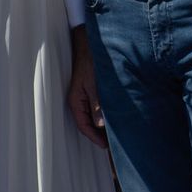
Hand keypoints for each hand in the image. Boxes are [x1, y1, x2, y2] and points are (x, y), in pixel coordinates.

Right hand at [67, 28, 106, 148]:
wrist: (90, 45)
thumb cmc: (90, 62)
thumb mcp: (95, 84)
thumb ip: (97, 104)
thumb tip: (100, 124)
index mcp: (76, 101)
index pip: (84, 126)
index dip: (95, 138)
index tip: (105, 146)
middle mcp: (79, 101)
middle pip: (88, 124)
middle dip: (99, 135)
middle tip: (113, 144)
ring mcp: (85, 97)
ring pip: (93, 117)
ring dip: (103, 126)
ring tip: (115, 135)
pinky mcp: (91, 92)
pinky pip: (96, 109)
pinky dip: (104, 115)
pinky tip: (114, 118)